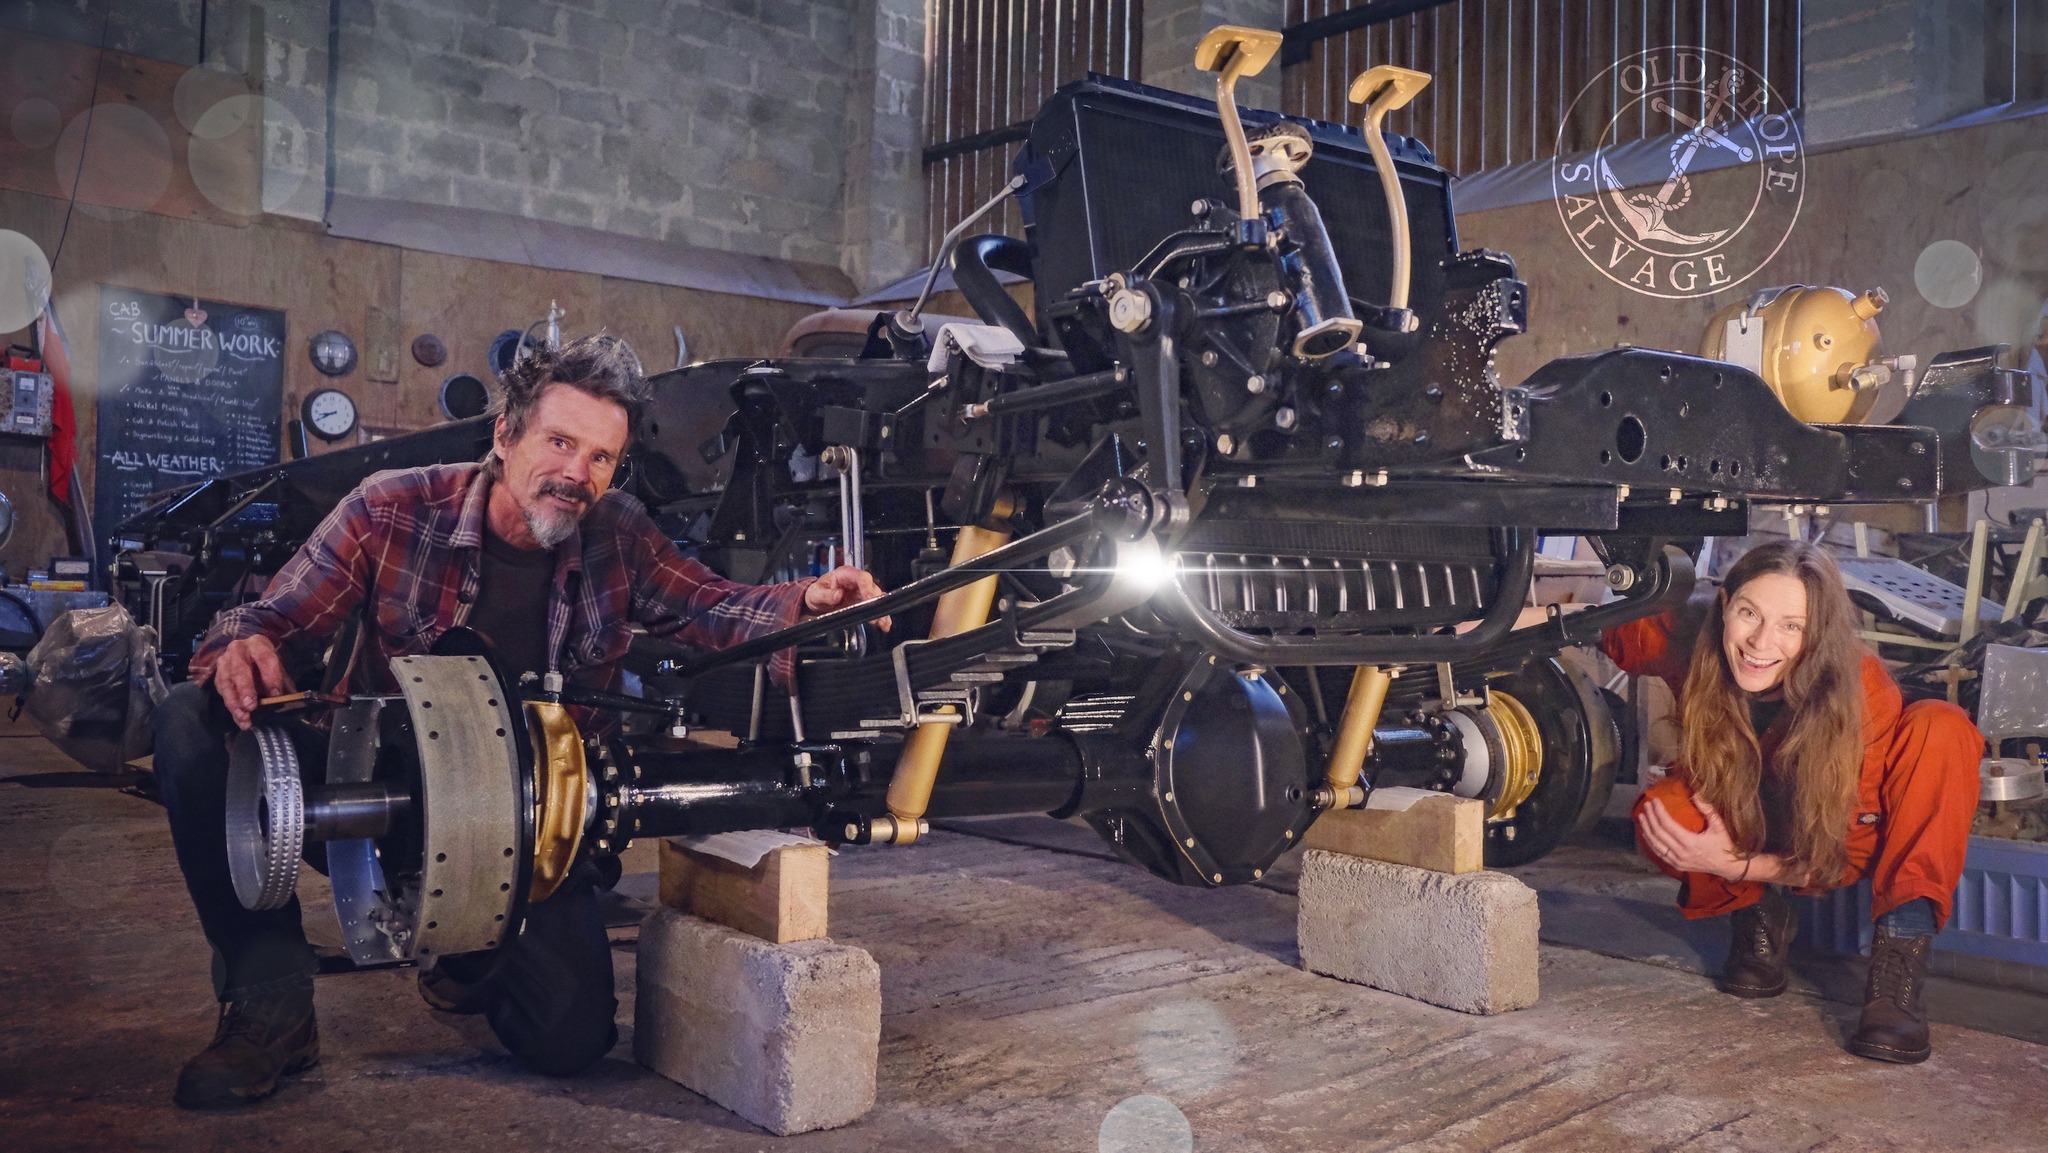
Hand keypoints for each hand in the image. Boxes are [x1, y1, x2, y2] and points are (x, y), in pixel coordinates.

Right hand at [210, 635, 296, 729]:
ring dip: (234, 702)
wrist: (246, 654)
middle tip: (251, 706)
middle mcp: (237, 651)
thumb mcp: (276, 667)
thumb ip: (282, 682)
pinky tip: (241, 720)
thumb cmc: (265, 663)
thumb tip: (292, 701)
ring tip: (244, 717)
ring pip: (226, 683)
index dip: (270, 676)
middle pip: (239, 670)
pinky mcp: (218, 677)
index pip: (264, 658)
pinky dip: (232, 708)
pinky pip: (222, 693)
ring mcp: (224, 663)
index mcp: (257, 644)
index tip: (276, 694)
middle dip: (245, 689)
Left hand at [804, 566, 889, 630]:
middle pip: (872, 588)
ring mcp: (862, 592)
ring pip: (877, 599)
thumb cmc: (817, 592)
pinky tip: (884, 624)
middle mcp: (857, 582)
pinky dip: (881, 616)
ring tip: (883, 622)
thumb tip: (837, 594)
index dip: (867, 587)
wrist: (817, 601)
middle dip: (876, 601)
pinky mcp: (864, 603)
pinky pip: (875, 608)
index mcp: (845, 574)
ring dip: (881, 610)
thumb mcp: (816, 593)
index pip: (861, 577)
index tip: (869, 598)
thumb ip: (826, 594)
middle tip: (878, 614)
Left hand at [1636, 795, 1750, 881]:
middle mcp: (1680, 853)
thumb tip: (1696, 793)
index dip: (1659, 812)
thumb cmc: (1724, 845)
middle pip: (1658, 833)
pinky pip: (1659, 853)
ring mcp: (1677, 861)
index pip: (1667, 825)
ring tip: (1642, 817)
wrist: (1728, 866)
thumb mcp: (1719, 826)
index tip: (1654, 801)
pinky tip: (1646, 834)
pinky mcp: (1676, 866)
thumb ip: (1708, 809)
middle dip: (1650, 818)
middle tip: (1646, 805)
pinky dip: (1650, 843)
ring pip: (1655, 845)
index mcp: (1690, 842)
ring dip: (1646, 830)